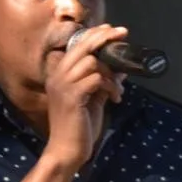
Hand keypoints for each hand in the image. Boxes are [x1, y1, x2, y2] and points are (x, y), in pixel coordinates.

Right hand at [42, 24, 127, 171]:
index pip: (78, 45)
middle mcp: (58, 76)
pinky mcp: (72, 96)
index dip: (96, 35)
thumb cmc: (79, 127)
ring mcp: (63, 85)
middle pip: (83, 46)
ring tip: (118, 89)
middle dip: (105, 38)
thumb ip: (103, 81)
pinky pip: (97, 79)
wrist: (67, 151)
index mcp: (60, 74)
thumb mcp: (94, 99)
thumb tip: (121, 67)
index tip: (113, 30)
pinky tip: (115, 98)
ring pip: (92, 62)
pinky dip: (111, 86)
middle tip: (124, 33)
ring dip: (111, 73)